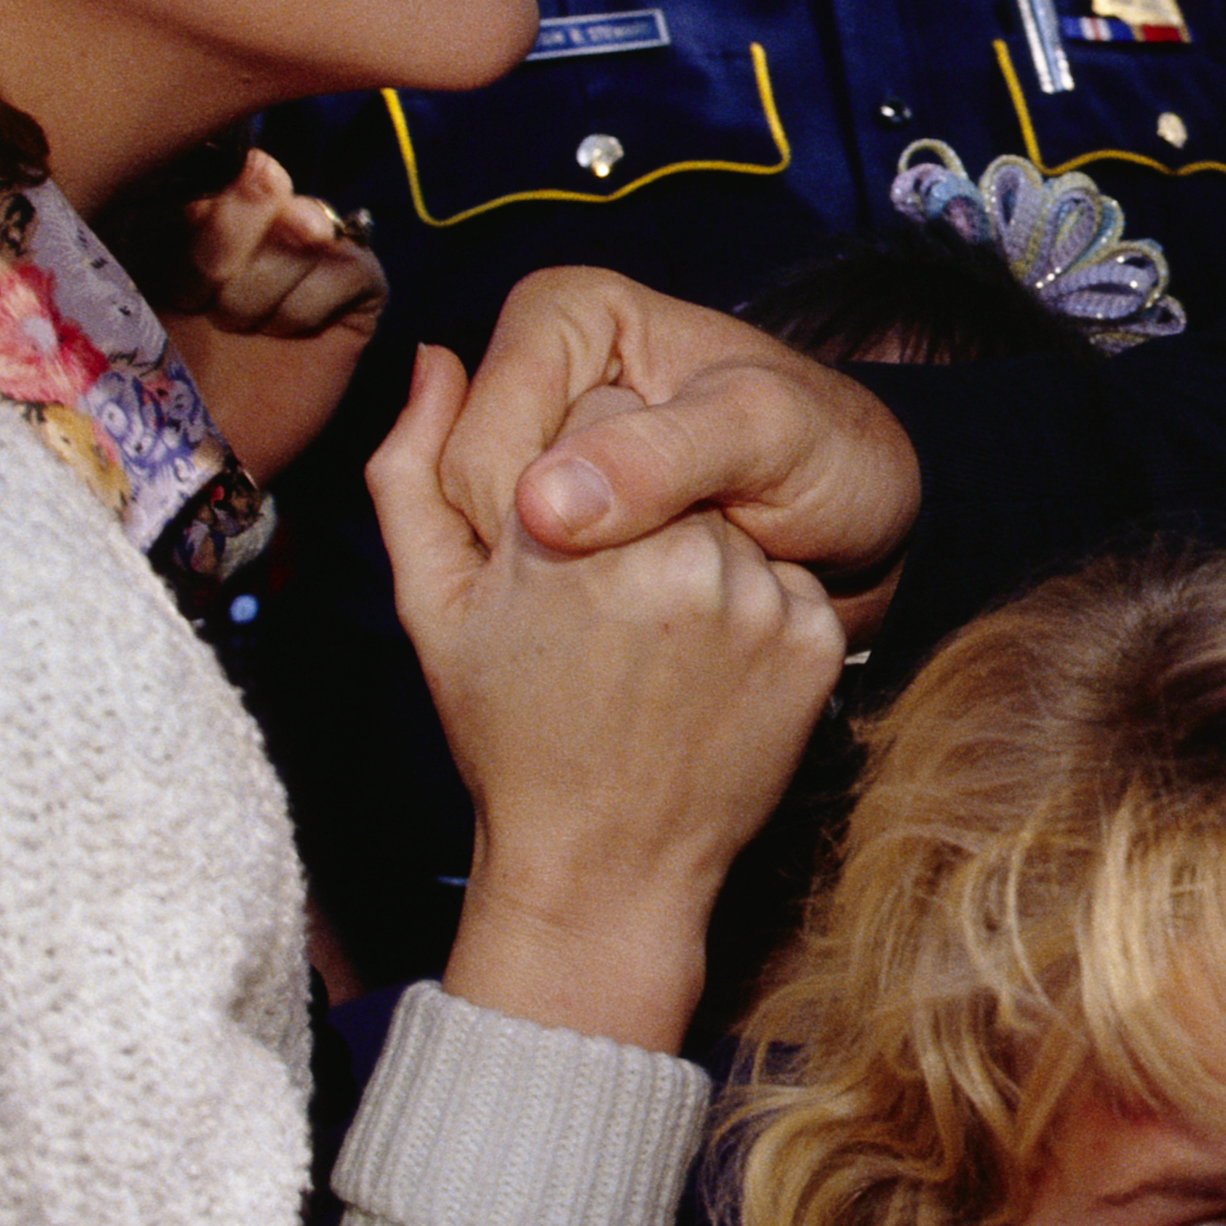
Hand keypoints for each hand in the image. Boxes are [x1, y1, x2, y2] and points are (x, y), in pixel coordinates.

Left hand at [159, 148, 385, 480]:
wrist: (198, 448)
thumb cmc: (158, 366)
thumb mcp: (147, 281)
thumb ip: (188, 214)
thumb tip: (264, 163)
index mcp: (200, 199)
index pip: (214, 164)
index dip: (195, 226)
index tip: (174, 286)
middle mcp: (261, 213)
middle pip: (262, 184)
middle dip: (225, 260)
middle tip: (208, 312)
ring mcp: (315, 247)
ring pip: (304, 229)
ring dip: (263, 295)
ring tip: (243, 332)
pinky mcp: (359, 285)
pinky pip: (349, 267)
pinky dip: (308, 309)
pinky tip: (288, 339)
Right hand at [371, 344, 847, 1053]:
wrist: (607, 866)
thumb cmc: (508, 730)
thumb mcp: (434, 604)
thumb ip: (415, 468)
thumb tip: (436, 359)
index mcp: (562, 531)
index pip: (599, 411)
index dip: (581, 468)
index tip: (569, 536)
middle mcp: (668, 551)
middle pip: (671, 459)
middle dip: (644, 507)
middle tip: (612, 600)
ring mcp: (750, 597)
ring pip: (733, 514)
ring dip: (701, 553)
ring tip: (657, 640)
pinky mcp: (810, 639)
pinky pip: (784, 578)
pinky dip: (754, 607)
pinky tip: (711, 668)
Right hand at [438, 266, 920, 642]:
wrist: (873, 513)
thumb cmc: (833, 452)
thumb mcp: (766, 436)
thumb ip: (663, 456)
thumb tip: (541, 505)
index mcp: (567, 314)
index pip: (482, 451)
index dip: (539, 522)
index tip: (638, 555)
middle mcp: (544, 365)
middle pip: (476, 502)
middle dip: (558, 557)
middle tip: (662, 575)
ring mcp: (548, 436)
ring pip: (500, 549)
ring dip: (573, 593)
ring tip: (664, 589)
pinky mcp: (561, 499)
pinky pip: (528, 576)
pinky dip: (583, 609)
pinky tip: (654, 612)